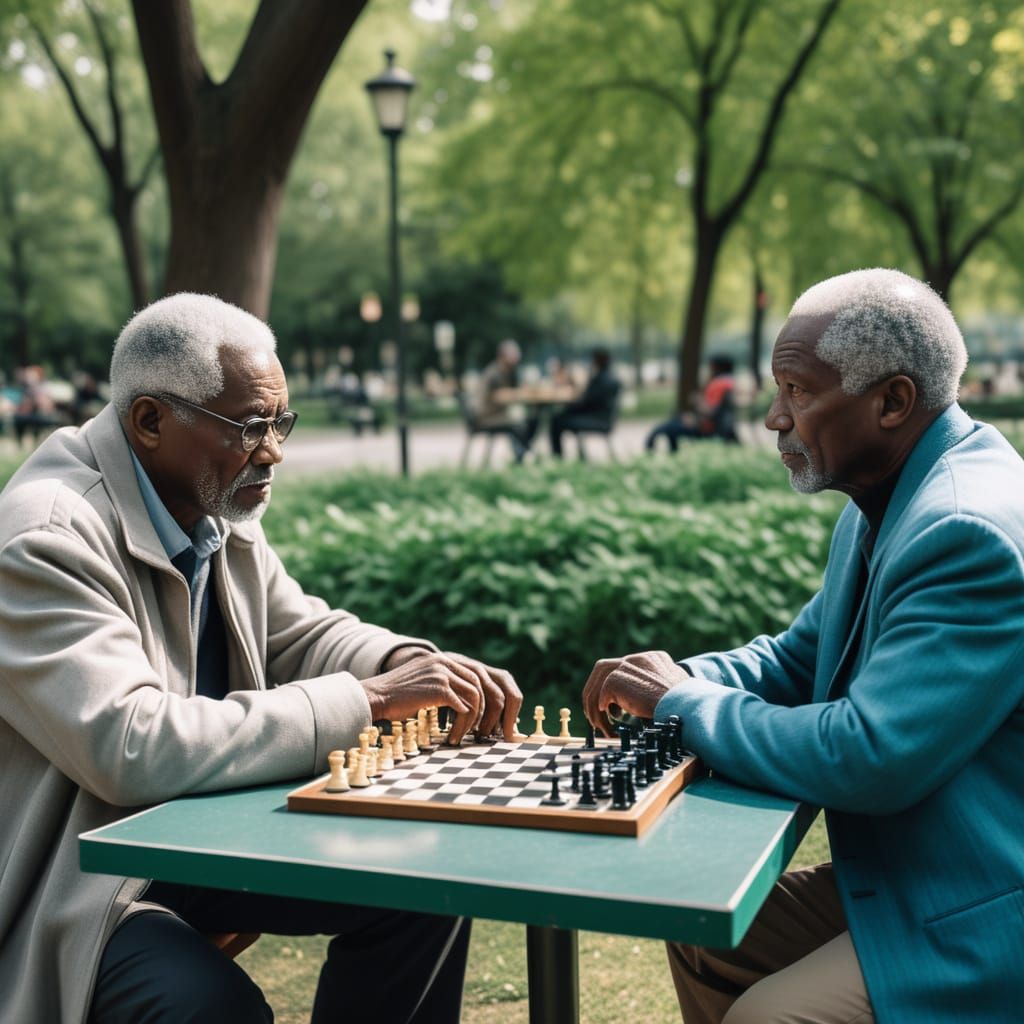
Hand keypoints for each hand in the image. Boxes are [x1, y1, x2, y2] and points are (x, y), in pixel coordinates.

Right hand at [369, 649, 521, 743]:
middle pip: (479, 685)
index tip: (479, 719)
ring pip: (475, 697)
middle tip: (479, 730)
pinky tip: (452, 737)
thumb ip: (441, 685)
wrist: (373, 697)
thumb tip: (461, 704)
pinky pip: (463, 708)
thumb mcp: (421, 682)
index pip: (474, 675)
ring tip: (462, 736)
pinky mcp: (439, 689)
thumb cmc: (395, 698)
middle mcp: (444, 662)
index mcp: (441, 659)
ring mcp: (442, 674)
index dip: (480, 698)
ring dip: (473, 720)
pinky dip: (462, 726)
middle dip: (484, 711)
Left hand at [582, 650, 688, 737]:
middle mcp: (638, 659)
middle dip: (594, 691)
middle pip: (604, 668)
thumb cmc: (686, 707)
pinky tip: (609, 724)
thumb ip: (658, 690)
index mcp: (652, 659)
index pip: (623, 666)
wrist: (686, 707)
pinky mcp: (617, 679)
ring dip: (593, 704)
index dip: (612, 686)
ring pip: (599, 680)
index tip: (610, 707)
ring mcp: (627, 666)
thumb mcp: (673, 692)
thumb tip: (647, 705)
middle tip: (594, 713)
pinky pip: (601, 695)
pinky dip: (600, 711)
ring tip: (598, 725)